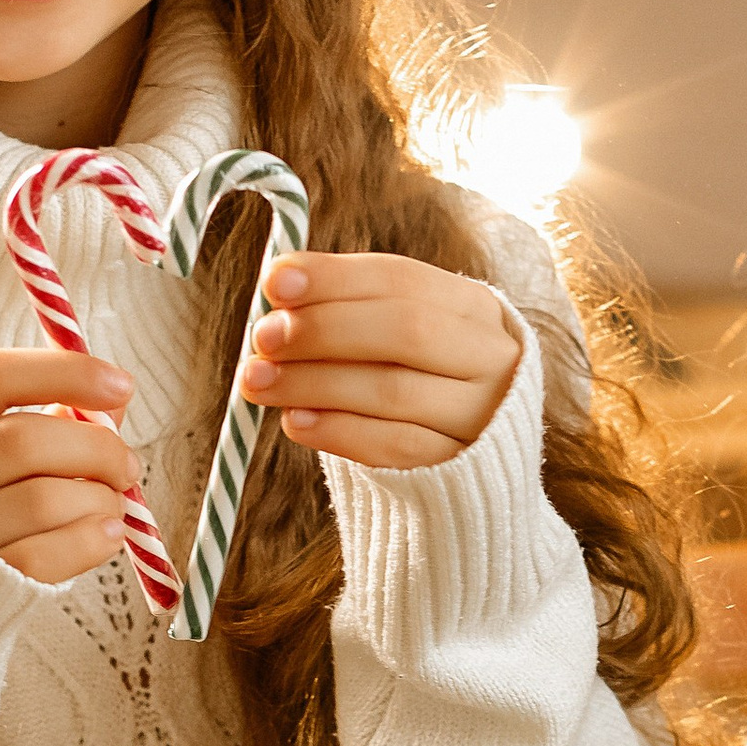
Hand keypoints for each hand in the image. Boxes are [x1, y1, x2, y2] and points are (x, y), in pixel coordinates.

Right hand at [0, 349, 139, 586]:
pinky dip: (88, 542)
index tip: (121, 385)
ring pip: (40, 500)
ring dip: (98, 499)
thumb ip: (31, 417)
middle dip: (96, 448)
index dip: (66, 373)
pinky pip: (40, 557)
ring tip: (113, 505)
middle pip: (22, 441)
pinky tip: (105, 535)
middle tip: (127, 464)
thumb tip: (117, 396)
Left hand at [239, 252, 520, 470]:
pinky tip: (295, 421)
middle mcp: (489, 356)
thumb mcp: (403, 327)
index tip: (275, 282)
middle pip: (405, 332)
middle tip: (264, 338)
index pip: (401, 279)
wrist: (482, 446)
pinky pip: (396, 447)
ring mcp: (481, 415)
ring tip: (258, 382)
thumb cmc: (423, 373)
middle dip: (324, 330)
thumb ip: (347, 304)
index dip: (335, 279)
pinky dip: (340, 431)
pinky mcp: (461, 466)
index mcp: (472, 307)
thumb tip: (278, 285)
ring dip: (315, 383)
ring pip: (394, 391)